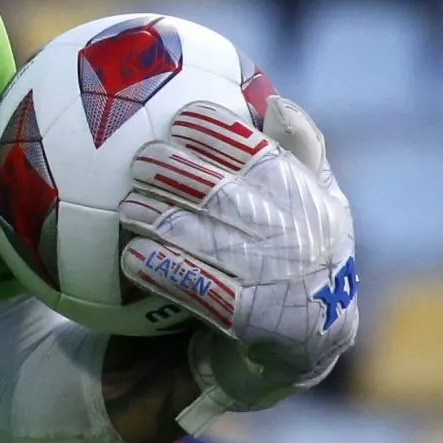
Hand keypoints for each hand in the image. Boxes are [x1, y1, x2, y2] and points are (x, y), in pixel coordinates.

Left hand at [117, 97, 356, 429]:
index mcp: (308, 200)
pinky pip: (196, 289)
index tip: (181, 118)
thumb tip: (277, 101)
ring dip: (160, 221)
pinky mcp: (250, 318)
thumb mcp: (316, 204)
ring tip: (125, 209)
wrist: (306, 341)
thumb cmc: (301, 253)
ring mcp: (273, 279)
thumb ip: (300, 153)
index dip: (220, 133)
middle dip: (177, 172)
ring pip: (204, 240)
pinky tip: (130, 258)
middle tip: (139, 160)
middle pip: (225, 194)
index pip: (262, 155)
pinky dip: (162, 271)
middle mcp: (294, 236)